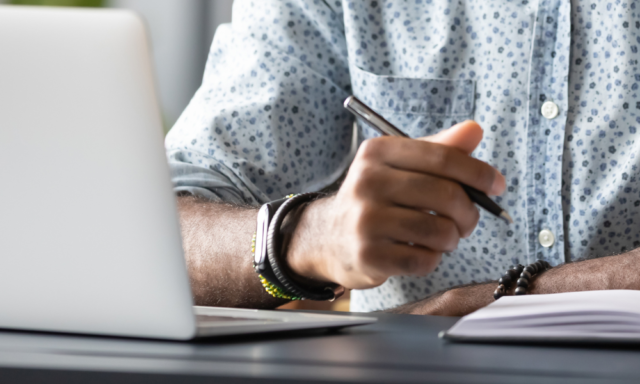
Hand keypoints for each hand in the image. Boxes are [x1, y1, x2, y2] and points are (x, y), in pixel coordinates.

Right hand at [286, 121, 505, 289]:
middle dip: (469, 212)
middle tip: (467, 221)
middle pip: (445, 195)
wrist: (329, 237)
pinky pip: (423, 260)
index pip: (442, 157)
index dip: (478, 172)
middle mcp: (367, 182)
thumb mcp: (400, 166)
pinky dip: (432, 259)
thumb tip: (474, 130)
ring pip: (439, 231)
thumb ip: (438, 149)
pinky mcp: (368, 255)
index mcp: (377, 153)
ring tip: (442, 238)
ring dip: (451, 239)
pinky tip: (420, 253)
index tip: (497, 185)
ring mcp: (365, 220)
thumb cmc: (375, 199)